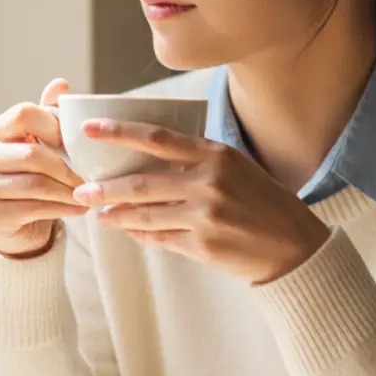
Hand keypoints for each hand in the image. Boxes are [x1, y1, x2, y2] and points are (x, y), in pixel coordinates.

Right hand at [0, 79, 87, 257]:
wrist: (16, 222)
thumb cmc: (31, 175)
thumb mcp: (41, 142)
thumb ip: (49, 114)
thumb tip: (61, 84)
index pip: (24, 114)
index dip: (55, 127)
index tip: (76, 143)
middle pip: (32, 154)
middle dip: (67, 167)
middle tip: (91, 177)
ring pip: (35, 184)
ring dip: (68, 190)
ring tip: (89, 194)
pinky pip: (33, 208)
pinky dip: (62, 208)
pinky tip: (79, 209)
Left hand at [71, 121, 329, 284]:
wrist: (294, 247)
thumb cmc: (263, 202)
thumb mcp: (236, 167)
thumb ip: (198, 159)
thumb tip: (148, 155)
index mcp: (216, 155)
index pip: (157, 138)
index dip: (119, 132)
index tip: (89, 129)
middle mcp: (209, 182)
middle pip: (141, 181)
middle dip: (105, 187)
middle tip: (81, 189)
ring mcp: (205, 215)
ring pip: (144, 214)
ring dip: (116, 215)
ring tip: (98, 214)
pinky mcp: (202, 245)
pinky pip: (159, 238)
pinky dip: (139, 235)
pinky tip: (127, 231)